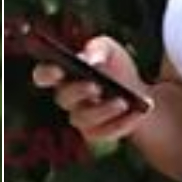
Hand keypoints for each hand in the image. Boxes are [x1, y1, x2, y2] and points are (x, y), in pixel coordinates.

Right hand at [31, 35, 151, 141]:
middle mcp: (67, 98)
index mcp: (63, 75)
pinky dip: (122, 122)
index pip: (43, 75)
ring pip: (83, 119)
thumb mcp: (109, 49)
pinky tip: (136, 112)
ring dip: (103, 110)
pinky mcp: (96, 133)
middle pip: (63, 98)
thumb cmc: (114, 66)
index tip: (58, 70)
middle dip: (78, 91)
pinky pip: (104, 132)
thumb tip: (92, 61)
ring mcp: (80, 118)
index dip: (46, 74)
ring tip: (123, 101)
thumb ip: (98, 48)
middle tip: (95, 86)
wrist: (137, 91)